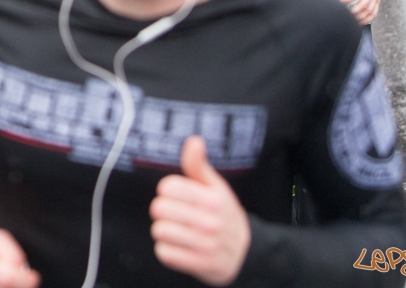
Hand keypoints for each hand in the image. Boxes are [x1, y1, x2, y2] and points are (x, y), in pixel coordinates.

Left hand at [150, 136, 250, 285]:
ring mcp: (205, 245)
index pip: (167, 187)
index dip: (168, 190)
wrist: (247, 253)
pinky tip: (180, 246)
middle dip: (163, 211)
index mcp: (212, 199)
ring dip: (164, 231)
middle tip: (176, 214)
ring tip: (178, 230)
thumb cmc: (224, 214)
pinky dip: (167, 250)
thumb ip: (199, 166)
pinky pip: (164, 253)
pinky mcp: (199, 264)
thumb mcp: (216, 188)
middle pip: (159, 208)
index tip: (178, 196)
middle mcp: (210, 222)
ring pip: (159, 231)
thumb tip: (193, 141)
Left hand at [339, 0, 383, 24]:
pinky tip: (360, 21)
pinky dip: (368, 19)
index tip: (339, 3)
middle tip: (344, 14)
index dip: (347, 0)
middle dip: (353, 11)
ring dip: (360, 17)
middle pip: (363, 4)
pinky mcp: (378, 1)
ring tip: (351, 20)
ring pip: (370, 10)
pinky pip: (375, 12)